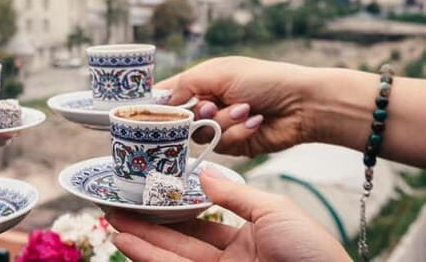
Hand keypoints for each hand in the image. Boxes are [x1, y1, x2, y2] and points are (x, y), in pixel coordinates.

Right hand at [107, 167, 349, 261]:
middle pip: (181, 237)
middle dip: (149, 222)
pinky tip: (127, 243)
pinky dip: (148, 256)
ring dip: (140, 239)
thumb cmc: (312, 251)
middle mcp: (232, 256)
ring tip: (112, 221)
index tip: (152, 190)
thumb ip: (233, 194)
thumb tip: (202, 172)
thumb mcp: (273, 210)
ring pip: (171, 254)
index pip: (204, 217)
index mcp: (250, 234)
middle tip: (119, 205)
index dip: (177, 205)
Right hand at [158, 56, 315, 156]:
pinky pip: (221, 145)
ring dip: (224, 122)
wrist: (302, 104)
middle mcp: (207, 103)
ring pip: (200, 135)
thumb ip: (186, 84)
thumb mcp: (220, 72)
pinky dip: (238, 133)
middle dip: (199, 113)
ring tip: (246, 109)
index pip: (168, 93)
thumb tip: (163, 101)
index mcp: (202, 80)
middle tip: (212, 106)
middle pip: (180, 120)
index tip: (143, 112)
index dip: (155, 103)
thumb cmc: (263, 79)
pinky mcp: (234, 143)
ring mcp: (220, 125)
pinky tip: (255, 121)